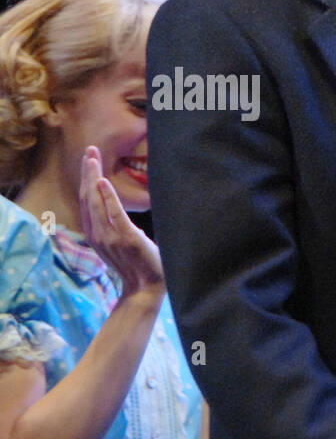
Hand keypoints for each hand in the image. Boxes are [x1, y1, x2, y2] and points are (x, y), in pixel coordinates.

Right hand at [78, 147, 162, 296]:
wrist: (147, 288)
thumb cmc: (138, 265)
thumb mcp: (122, 243)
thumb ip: (117, 227)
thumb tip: (119, 214)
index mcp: (96, 233)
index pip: (87, 201)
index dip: (86, 179)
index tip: (88, 160)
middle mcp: (98, 234)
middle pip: (88, 197)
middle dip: (87, 172)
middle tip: (89, 150)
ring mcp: (110, 237)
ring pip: (96, 202)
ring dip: (94, 178)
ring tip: (92, 159)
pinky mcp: (126, 239)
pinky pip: (114, 215)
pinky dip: (108, 198)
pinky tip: (104, 182)